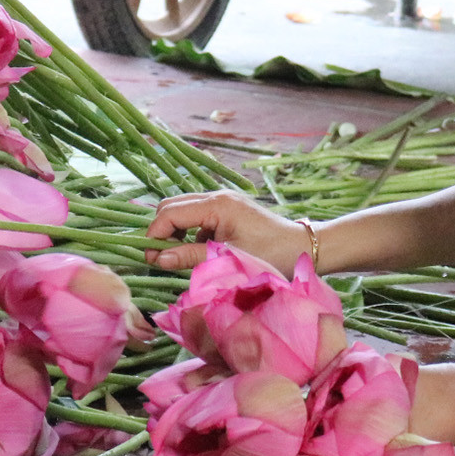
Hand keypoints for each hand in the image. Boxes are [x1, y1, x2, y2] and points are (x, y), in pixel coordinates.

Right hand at [144, 189, 307, 272]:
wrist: (304, 248)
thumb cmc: (272, 254)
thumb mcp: (228, 258)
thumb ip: (191, 256)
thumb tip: (159, 258)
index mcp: (217, 205)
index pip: (170, 213)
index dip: (155, 235)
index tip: (150, 258)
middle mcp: (217, 197)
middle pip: (172, 206)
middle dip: (160, 231)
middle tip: (159, 259)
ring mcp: (222, 202)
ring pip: (182, 211)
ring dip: (174, 232)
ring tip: (176, 258)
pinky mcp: (227, 211)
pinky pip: (197, 218)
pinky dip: (188, 233)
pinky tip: (197, 253)